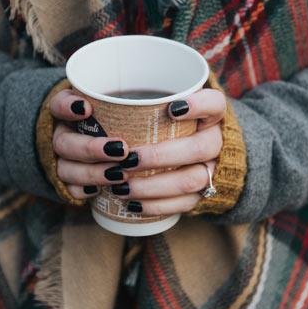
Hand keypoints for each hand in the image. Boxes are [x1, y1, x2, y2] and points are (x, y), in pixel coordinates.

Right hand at [50, 89, 129, 199]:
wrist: (94, 142)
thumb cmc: (115, 120)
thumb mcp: (123, 106)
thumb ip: (136, 103)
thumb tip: (178, 106)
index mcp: (69, 112)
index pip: (59, 104)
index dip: (68, 106)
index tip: (87, 108)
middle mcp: (62, 134)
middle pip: (64, 142)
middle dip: (91, 148)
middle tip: (122, 150)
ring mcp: (62, 159)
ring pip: (65, 168)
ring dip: (91, 172)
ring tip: (119, 174)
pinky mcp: (68, 180)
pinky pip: (68, 188)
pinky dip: (82, 190)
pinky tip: (98, 192)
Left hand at [114, 89, 223, 214]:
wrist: (205, 154)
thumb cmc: (174, 124)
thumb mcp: (168, 107)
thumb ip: (146, 103)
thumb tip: (89, 103)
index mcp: (212, 115)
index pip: (214, 104)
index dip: (198, 106)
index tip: (172, 109)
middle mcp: (217, 141)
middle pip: (198, 148)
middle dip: (160, 156)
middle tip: (128, 159)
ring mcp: (213, 169)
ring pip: (191, 180)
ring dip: (153, 186)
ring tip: (122, 187)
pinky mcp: (205, 194)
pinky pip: (185, 204)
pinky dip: (157, 205)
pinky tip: (133, 204)